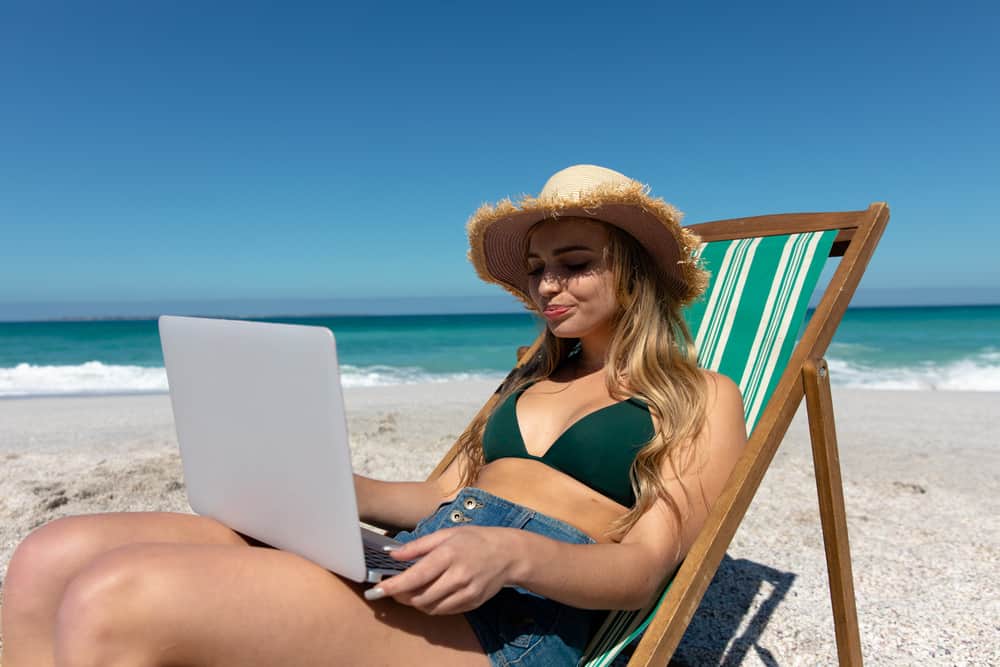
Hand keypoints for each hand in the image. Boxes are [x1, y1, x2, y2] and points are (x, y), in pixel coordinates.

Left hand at [367, 526, 519, 614]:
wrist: (508, 554)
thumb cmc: (475, 540)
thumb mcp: (447, 534)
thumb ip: (418, 546)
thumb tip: (393, 554)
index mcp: (449, 554)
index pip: (416, 576)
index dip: (394, 586)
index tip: (377, 590)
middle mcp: (458, 576)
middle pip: (420, 597)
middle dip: (401, 596)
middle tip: (393, 589)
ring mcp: (466, 592)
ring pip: (430, 608)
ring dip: (415, 603)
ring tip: (410, 591)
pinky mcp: (472, 603)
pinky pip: (444, 611)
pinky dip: (432, 606)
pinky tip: (430, 593)